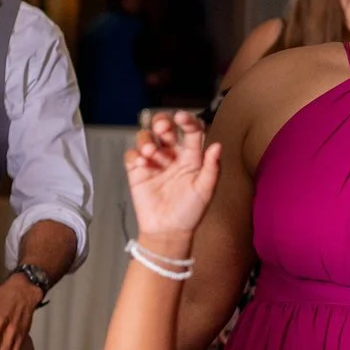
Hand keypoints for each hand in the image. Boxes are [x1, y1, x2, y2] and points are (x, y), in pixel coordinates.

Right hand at [125, 111, 222, 253]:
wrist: (168, 231)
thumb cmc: (190, 212)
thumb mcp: (205, 191)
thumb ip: (212, 168)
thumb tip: (218, 146)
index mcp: (191, 156)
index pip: (191, 130)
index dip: (187, 120)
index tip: (181, 118)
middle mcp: (172, 154)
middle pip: (165, 127)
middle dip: (162, 122)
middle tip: (162, 128)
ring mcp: (154, 161)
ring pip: (147, 137)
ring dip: (147, 138)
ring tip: (150, 151)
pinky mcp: (137, 171)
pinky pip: (132, 154)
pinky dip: (134, 154)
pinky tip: (141, 162)